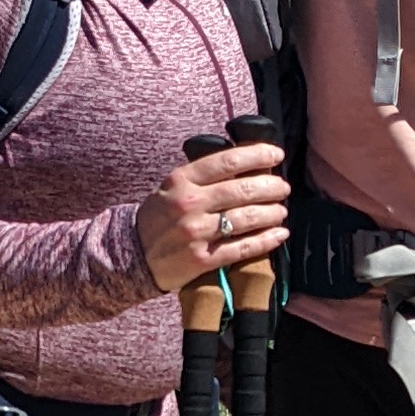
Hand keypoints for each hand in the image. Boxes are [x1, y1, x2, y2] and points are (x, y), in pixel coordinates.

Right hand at [137, 142, 289, 295]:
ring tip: (281, 210)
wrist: (131, 254)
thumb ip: (203, 176)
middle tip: (284, 188)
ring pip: (245, 219)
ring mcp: (196, 233)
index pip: (227, 161)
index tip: (277, 155)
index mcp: (182, 179)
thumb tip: (246, 163)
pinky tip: (279, 234)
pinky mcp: (202, 260)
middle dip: (271, 187)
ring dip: (272, 213)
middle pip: (242, 190)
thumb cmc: (159, 216)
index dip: (258, 155)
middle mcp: (189, 203)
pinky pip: (242, 248)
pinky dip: (265, 241)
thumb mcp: (173, 186)